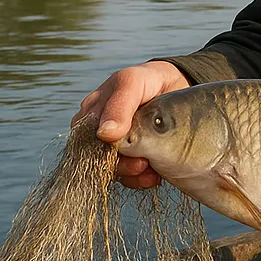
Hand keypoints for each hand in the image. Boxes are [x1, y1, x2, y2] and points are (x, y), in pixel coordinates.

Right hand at [73, 61, 189, 187]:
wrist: (177, 85)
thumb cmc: (147, 80)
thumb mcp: (132, 83)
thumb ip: (119, 105)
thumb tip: (104, 134)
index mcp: (91, 116)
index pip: (83, 142)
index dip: (100, 150)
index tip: (124, 148)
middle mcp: (99, 135)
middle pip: (99, 161)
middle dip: (121, 165)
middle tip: (142, 162)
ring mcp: (117, 149)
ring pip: (114, 173)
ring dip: (132, 174)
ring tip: (150, 167)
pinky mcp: (135, 160)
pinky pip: (130, 180)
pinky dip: (141, 180)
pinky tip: (154, 175)